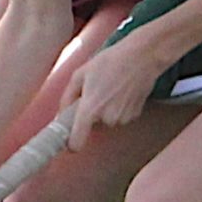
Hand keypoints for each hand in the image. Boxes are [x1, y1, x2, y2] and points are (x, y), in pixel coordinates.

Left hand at [64, 36, 159, 150]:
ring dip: (105, 110)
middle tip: (95, 94)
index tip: (69, 141)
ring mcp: (122, 119)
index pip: (76, 143)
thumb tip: (61, 116)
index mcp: (90, 109)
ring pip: (106, 121)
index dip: (71, 144)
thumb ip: (67, 98)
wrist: (141, 57)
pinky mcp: (134, 116)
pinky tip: (121, 91)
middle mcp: (107, 118)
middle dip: (91, 114)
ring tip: (110, 88)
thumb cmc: (109, 62)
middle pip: (92, 127)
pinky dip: (117, 108)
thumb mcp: (80, 74)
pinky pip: (118, 117)